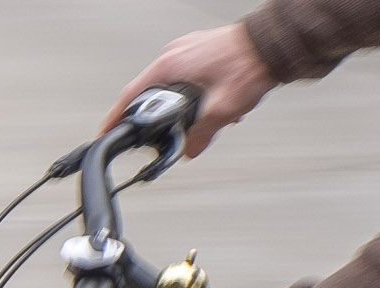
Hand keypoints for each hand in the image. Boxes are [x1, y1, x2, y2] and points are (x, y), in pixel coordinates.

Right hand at [102, 24, 276, 158]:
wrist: (272, 46)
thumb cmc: (248, 66)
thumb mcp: (222, 110)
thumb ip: (201, 134)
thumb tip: (189, 150)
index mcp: (169, 66)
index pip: (131, 95)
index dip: (117, 116)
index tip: (107, 130)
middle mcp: (173, 56)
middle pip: (151, 93)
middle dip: (156, 117)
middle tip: (158, 136)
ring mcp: (186, 52)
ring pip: (173, 87)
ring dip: (183, 108)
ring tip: (199, 124)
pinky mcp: (200, 53)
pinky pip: (188, 79)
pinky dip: (196, 97)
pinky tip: (215, 108)